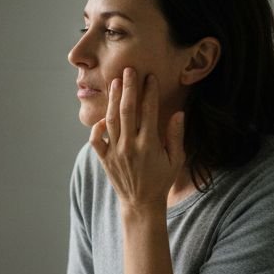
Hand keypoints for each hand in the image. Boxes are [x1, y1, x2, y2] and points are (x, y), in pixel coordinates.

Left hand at [88, 68, 185, 214]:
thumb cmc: (161, 180)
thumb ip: (175, 136)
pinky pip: (96, 141)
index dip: (149, 92)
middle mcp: (130, 146)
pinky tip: (102, 116)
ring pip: (111, 121)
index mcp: (149, 145)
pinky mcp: (105, 160)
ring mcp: (115, 153)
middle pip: (127, 111)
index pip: (148, 111)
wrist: (141, 203)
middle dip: (128, 88)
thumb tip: (178, 113)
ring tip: (115, 82)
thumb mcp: (176, 159)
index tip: (150, 77)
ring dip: (112, 100)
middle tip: (128, 70)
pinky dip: (96, 127)